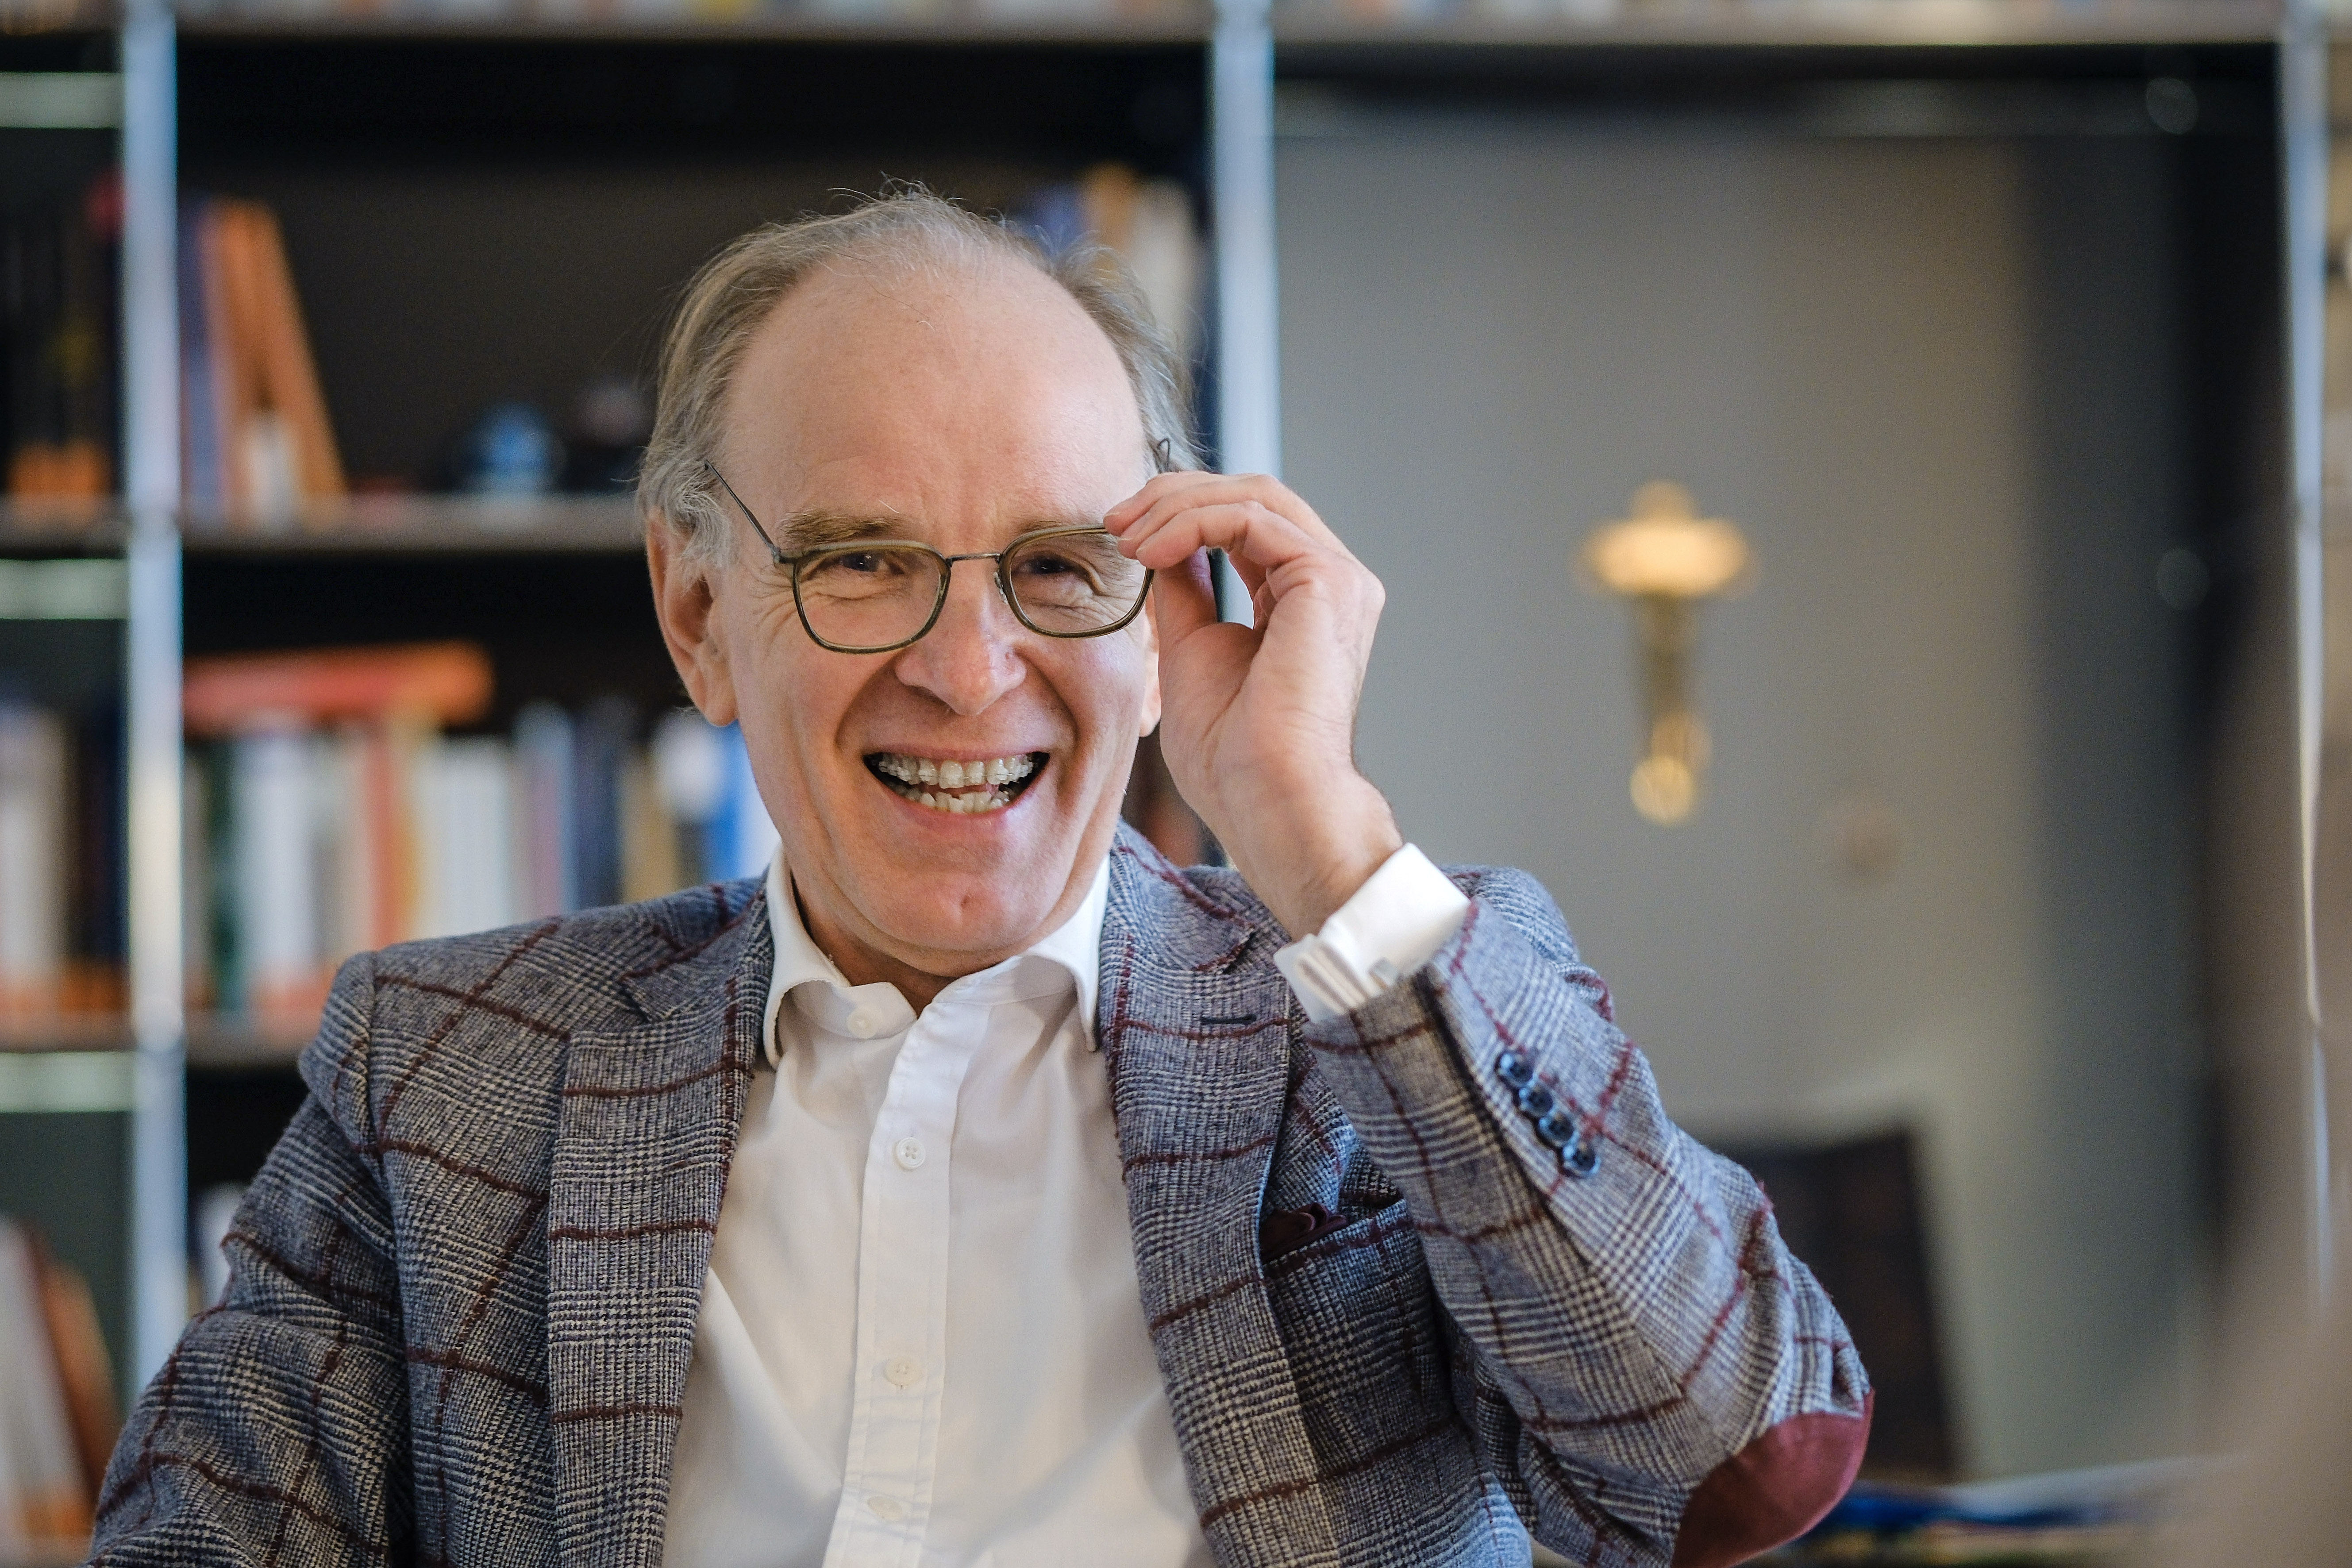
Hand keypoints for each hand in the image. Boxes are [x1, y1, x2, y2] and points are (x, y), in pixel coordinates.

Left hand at [1105, 472, 1401, 936]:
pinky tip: (1152, 552)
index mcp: (1305, 600)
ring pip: (1254, 495)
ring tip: (1126, 536)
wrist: (1267, 799)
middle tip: (1115, 519)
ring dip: (1177, 505)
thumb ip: (1187, 593)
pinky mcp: (1328, 580)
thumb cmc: (1233, 754)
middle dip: (1175, 496)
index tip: (1121, 534)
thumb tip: (1161, 548)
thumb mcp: (1192, 649)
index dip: (1180, 514)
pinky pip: (1251, 517)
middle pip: (1253, 496)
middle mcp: (1332, 583)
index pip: (1247, 523)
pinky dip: (1192, 523)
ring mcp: (1338, 579)